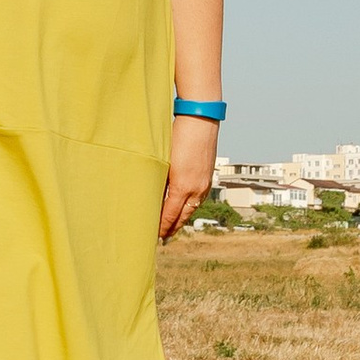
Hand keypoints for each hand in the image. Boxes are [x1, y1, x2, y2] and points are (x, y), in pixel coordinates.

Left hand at [158, 115, 218, 239]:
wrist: (200, 120)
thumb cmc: (177, 135)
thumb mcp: (164, 160)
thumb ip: (159, 180)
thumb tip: (152, 196)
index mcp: (182, 186)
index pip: (169, 215)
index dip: (161, 227)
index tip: (152, 236)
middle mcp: (196, 189)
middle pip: (182, 217)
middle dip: (172, 228)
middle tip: (161, 239)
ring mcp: (204, 184)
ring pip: (192, 209)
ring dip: (181, 219)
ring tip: (172, 227)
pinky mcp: (208, 177)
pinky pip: (198, 200)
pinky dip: (190, 207)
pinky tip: (185, 208)